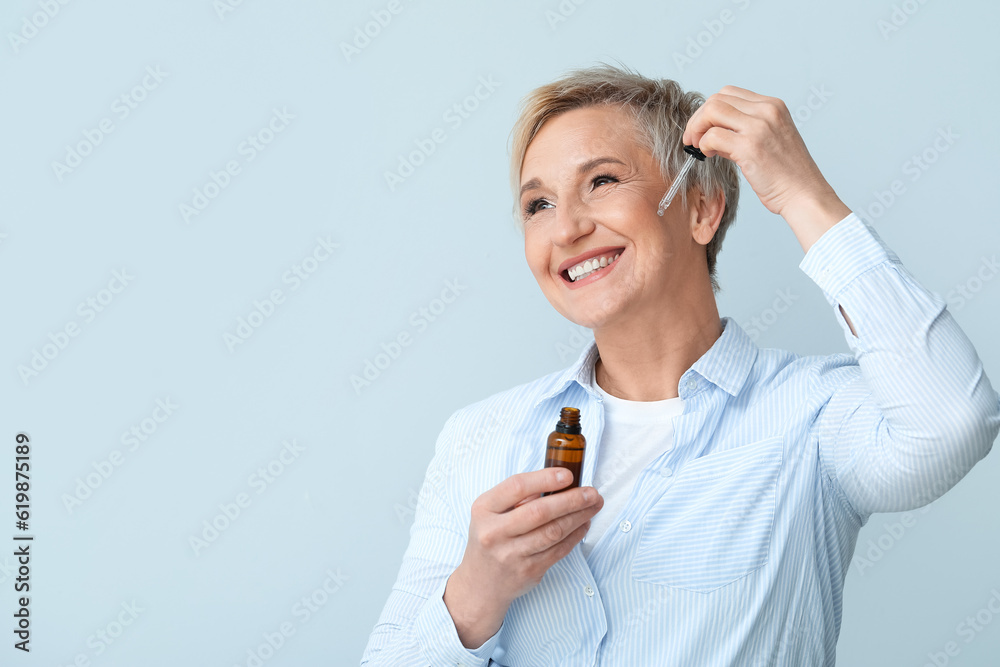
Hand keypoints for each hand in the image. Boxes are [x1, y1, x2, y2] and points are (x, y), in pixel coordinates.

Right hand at [443, 467, 603, 647]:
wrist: (480, 583)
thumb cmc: (490, 538)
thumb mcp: (491, 512)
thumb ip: (518, 497)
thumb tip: (559, 482)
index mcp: (484, 510)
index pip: (517, 487)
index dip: (545, 479)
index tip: (568, 475)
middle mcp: (495, 532)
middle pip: (540, 512)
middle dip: (571, 500)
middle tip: (592, 493)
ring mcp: (511, 555)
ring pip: (553, 532)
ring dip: (579, 517)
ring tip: (593, 506)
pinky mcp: (528, 571)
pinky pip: (558, 550)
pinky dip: (575, 535)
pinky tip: (584, 524)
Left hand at [683, 85, 848, 225]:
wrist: (804, 194)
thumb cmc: (787, 174)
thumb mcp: (769, 140)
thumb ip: (743, 130)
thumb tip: (713, 132)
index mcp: (773, 106)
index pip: (729, 93)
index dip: (709, 109)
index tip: (703, 127)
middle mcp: (767, 111)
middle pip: (717, 99)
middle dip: (698, 118)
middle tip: (693, 138)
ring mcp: (759, 127)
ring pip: (712, 111)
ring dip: (697, 129)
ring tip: (699, 147)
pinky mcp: (750, 147)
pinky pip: (712, 136)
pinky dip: (704, 145)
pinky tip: (709, 155)